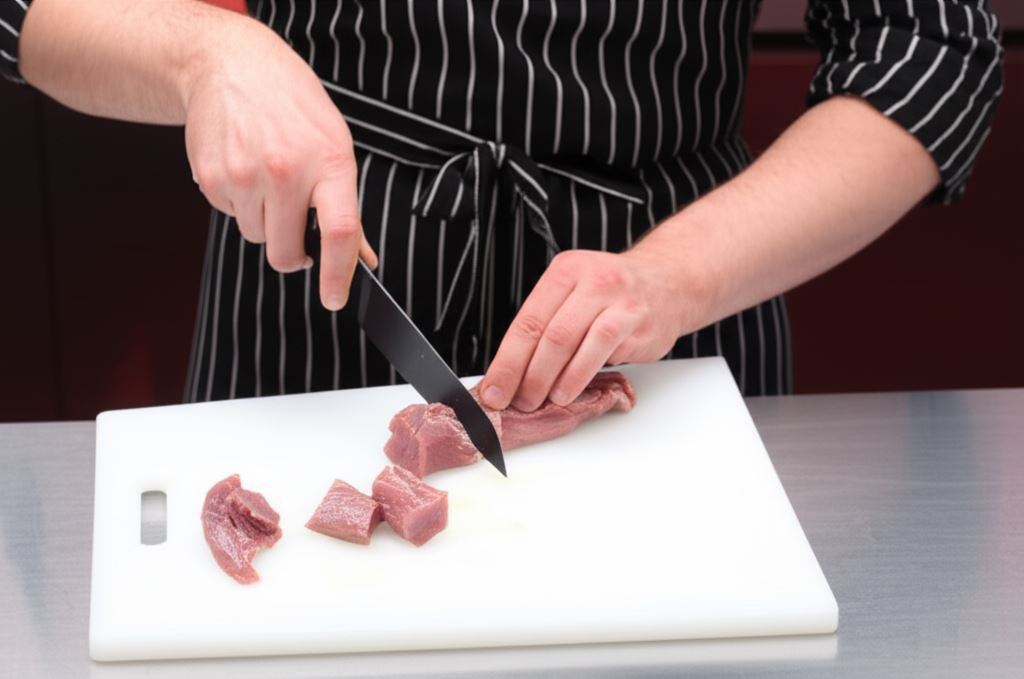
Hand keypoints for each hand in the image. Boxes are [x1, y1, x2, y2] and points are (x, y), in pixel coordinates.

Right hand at [182, 18, 375, 309]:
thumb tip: (360, 259)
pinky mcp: (212, 178)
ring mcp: (244, 175)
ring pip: (257, 237)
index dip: (337, 274)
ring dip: (265, 222)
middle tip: (297, 228)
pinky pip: (230, 216)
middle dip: (293, 254)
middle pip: (286, 252)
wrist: (233, 66)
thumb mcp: (334, 145)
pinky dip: (241, 203)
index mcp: (328, 162)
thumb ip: (345, 205)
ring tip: (269, 177)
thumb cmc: (293, 107)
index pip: (339, 232)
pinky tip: (246, 168)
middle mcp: (285, 171)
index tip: (335, 298)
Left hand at [479, 248, 697, 411]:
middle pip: (546, 333)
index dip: (506, 360)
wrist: (670, 283)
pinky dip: (579, 376)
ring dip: (550, 379)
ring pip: (571, 342)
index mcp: (565, 271)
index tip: (493, 389)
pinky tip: (568, 392)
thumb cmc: (615, 295)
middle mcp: (590, 279)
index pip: (526, 321)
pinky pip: (601, 351)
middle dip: (524, 374)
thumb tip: (512, 372)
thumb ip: (548, 323)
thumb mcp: (576, 292)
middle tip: (513, 401)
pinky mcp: (636, 321)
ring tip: (539, 400)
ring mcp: (616, 299)